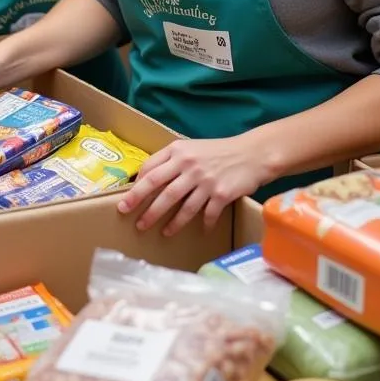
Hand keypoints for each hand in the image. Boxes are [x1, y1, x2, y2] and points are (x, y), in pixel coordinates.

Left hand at [118, 137, 267, 235]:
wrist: (252, 153)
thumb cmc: (218, 151)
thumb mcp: (191, 148)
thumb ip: (171, 160)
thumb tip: (147, 178)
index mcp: (178, 151)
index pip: (150, 169)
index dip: (136, 186)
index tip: (126, 199)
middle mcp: (188, 165)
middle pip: (159, 189)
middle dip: (142, 206)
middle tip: (131, 219)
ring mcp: (205, 180)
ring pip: (180, 205)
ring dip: (168, 221)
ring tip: (159, 232)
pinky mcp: (221, 194)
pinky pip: (207, 214)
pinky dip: (203, 224)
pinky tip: (199, 231)